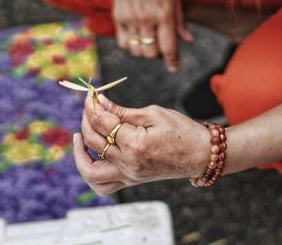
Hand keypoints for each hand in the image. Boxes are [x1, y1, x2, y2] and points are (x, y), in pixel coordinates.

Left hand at [72, 95, 208, 195]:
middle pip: (93, 142)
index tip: (90, 95)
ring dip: (80, 154)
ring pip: (90, 172)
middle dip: (86, 120)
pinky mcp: (131, 181)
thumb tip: (100, 102)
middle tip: (89, 108)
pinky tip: (92, 156)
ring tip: (80, 137)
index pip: (102, 122)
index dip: (92, 106)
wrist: (201, 155)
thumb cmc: (182, 131)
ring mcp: (129, 176)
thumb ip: (122, 111)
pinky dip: (91, 173)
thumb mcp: (154, 114)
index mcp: (135, 144)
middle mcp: (128, 164)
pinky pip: (102, 186)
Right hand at [113, 0, 193, 71]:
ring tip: (148, 43)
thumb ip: (180, 21)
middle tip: (161, 49)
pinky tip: (136, 38)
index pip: (169, 47)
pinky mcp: (118, 16)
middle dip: (158, 56)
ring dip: (144, 51)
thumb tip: (189, 40)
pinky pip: (123, 43)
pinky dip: (130, 45)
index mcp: (164, 14)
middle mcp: (147, 19)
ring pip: (136, 50)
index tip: (174, 68)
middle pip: (151, 53)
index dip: (172, 60)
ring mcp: (130, 18)